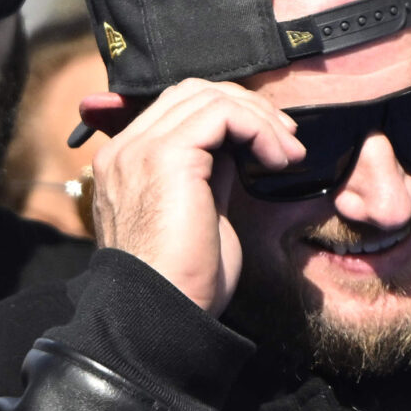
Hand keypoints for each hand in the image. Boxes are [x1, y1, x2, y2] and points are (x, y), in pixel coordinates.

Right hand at [83, 81, 299, 313]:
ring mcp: (139, 150)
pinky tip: (277, 160)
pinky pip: (221, 114)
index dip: (230, 116)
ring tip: (287, 153)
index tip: (270, 145)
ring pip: (208, 96)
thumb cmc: (182, 284)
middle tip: (285, 143)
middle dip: (247, 109)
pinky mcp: (165, 156)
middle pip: (191, 92)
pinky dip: (258, 129)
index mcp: (125, 165)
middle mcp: (124, 151)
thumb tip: (238, 150)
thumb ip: (209, 176)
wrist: (159, 319)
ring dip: (259, 119)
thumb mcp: (200, 216)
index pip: (177, 110)